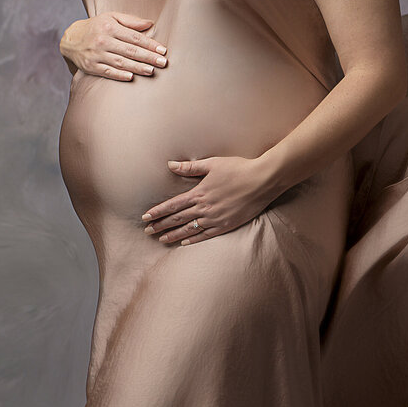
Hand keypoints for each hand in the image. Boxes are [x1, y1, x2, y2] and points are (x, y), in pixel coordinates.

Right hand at [60, 13, 167, 80]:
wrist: (71, 39)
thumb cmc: (96, 27)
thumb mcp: (111, 17)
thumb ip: (131, 21)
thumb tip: (150, 23)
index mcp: (109, 27)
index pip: (134, 37)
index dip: (149, 44)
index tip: (162, 50)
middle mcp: (102, 41)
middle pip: (129, 50)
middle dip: (147, 57)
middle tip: (162, 62)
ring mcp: (96, 55)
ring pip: (120, 62)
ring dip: (137, 67)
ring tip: (151, 71)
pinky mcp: (91, 66)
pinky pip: (107, 72)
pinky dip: (119, 75)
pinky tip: (131, 77)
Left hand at [141, 155, 278, 245]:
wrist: (262, 180)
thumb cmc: (238, 168)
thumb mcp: (212, 164)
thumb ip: (190, 167)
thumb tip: (170, 165)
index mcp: (199, 193)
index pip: (172, 206)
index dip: (158, 212)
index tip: (145, 217)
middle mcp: (204, 208)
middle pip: (177, 219)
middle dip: (161, 225)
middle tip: (147, 231)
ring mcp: (215, 219)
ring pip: (189, 230)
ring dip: (173, 235)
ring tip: (161, 239)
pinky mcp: (226, 225)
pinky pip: (206, 235)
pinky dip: (193, 239)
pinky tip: (184, 242)